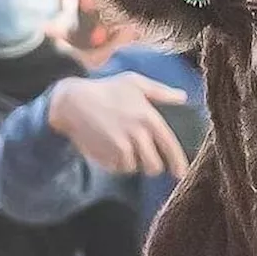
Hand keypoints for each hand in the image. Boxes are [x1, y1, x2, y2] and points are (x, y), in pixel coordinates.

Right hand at [48, 72, 189, 177]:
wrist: (73, 102)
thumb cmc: (106, 89)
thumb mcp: (135, 82)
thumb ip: (161, 91)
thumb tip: (184, 97)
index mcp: (149, 118)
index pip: (170, 146)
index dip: (178, 163)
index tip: (181, 173)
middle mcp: (137, 134)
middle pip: (154, 166)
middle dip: (154, 166)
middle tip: (149, 160)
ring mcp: (120, 147)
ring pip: (135, 168)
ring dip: (133, 163)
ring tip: (127, 149)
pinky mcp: (104, 155)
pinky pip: (118, 168)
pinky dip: (118, 164)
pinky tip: (112, 149)